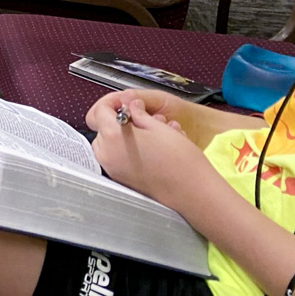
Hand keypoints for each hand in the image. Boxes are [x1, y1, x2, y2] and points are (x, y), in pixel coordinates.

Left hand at [87, 93, 207, 208]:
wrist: (193, 192)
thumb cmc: (180, 159)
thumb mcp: (159, 127)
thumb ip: (139, 113)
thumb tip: (132, 105)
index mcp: (112, 136)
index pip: (101, 110)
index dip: (114, 103)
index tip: (127, 102)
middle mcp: (106, 154)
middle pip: (102, 128)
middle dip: (117, 120)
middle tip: (139, 118)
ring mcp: (112, 169)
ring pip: (106, 143)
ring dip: (120, 135)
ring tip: (145, 134)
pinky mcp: (120, 180)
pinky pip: (114, 158)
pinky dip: (123, 149)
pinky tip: (145, 148)